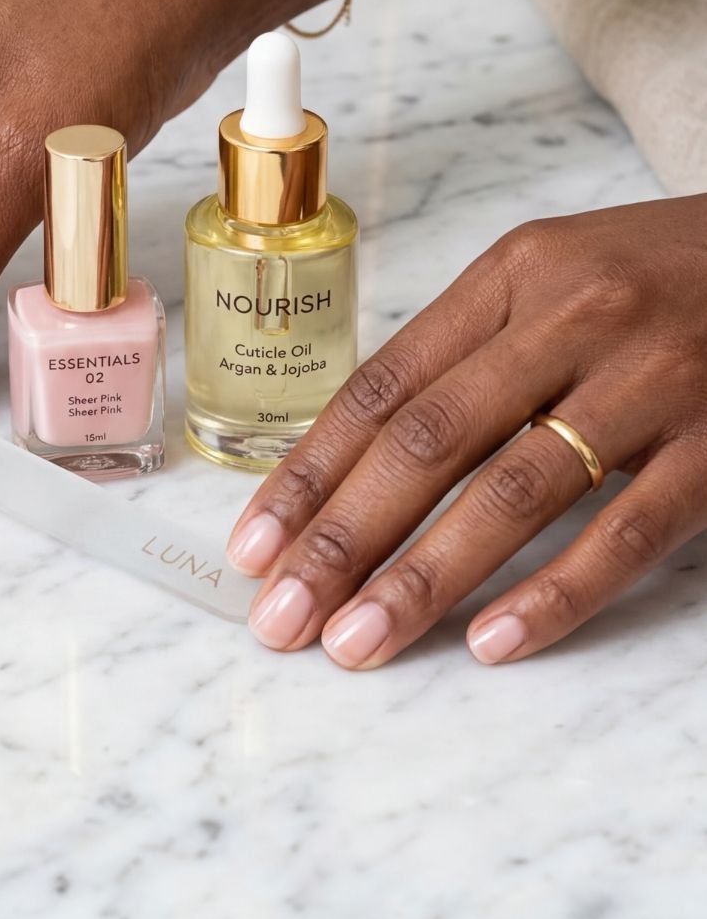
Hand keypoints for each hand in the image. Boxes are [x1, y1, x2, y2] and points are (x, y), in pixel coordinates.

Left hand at [227, 199, 706, 665]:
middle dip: (343, 536)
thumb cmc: (663, 277)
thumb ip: (469, 354)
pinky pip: (629, 530)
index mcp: (515, 276)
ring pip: (515, 490)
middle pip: (430, 439)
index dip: (311, 471)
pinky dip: (557, 593)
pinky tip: (494, 642)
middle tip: (282, 617)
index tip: (255, 546)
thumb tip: (352, 461)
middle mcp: (574, 318)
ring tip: (357, 642)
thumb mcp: (557, 278)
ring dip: (425, 576)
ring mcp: (652, 381)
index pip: (386, 383)